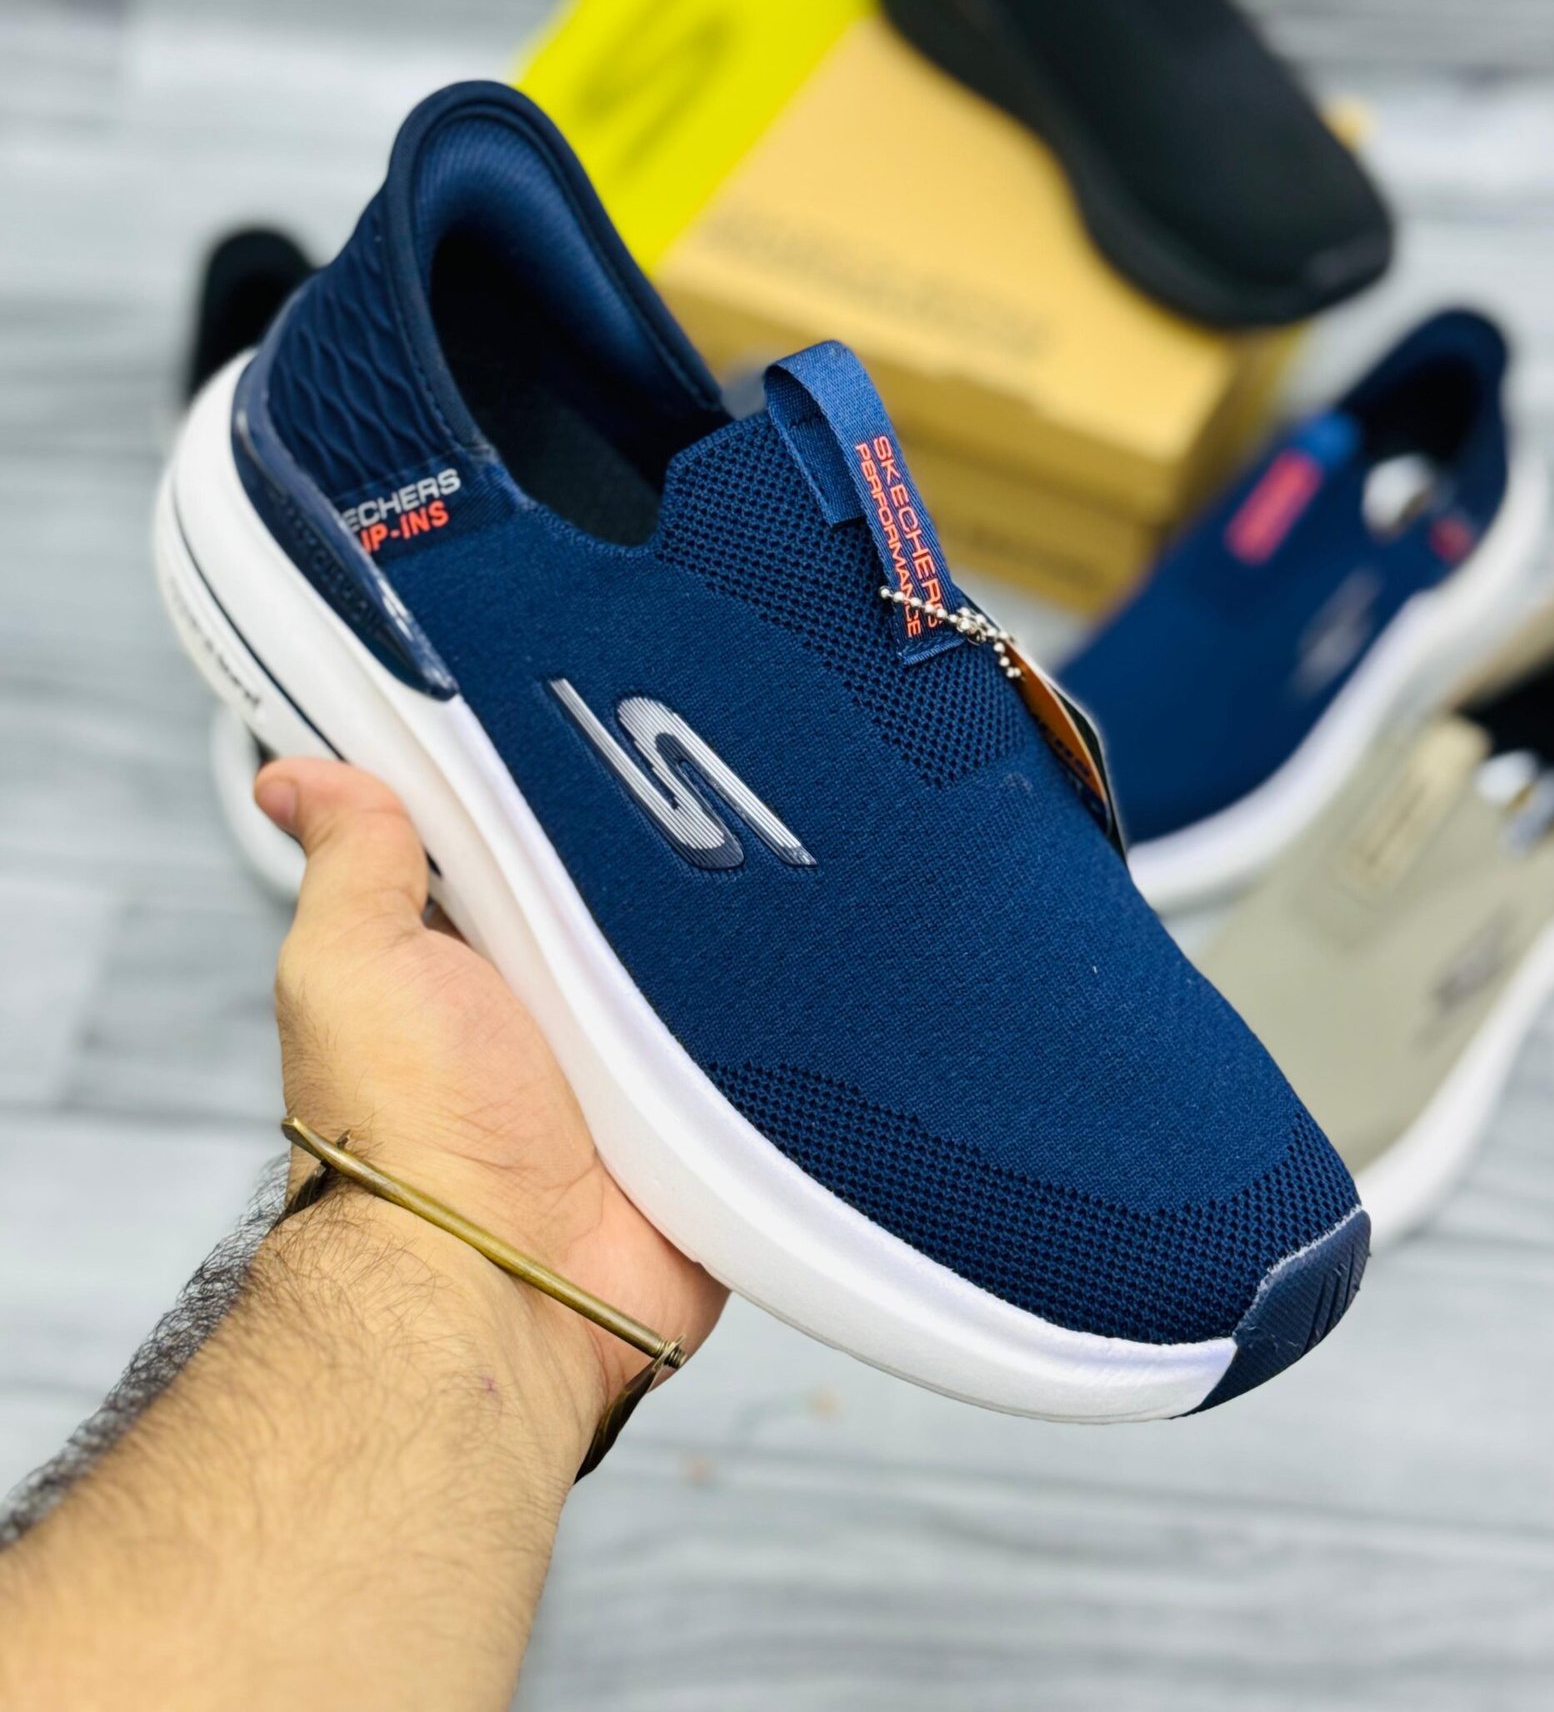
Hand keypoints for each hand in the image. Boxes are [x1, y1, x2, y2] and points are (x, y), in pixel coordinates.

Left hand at [256, 757, 725, 1432]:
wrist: (502, 1288)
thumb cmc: (408, 1139)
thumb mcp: (355, 964)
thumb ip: (355, 862)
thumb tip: (295, 777)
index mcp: (473, 960)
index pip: (526, 842)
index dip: (554, 788)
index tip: (599, 719)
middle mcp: (557, 1011)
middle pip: (631, 896)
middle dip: (665, 857)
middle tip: (698, 805)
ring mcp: (639, 1067)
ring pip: (710, 967)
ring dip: (732, 941)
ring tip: (758, 886)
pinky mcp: (708, 1122)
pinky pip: (768, 1054)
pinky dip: (785, 1025)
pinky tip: (805, 975)